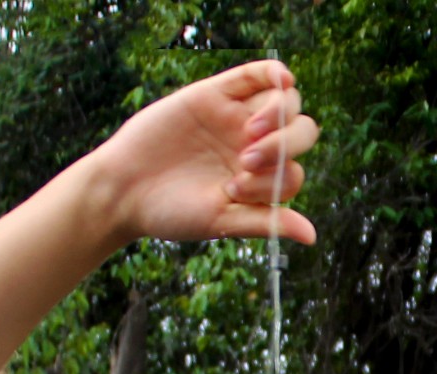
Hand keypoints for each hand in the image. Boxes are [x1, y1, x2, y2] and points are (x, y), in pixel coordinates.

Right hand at [89, 59, 320, 246]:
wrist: (124, 189)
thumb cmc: (172, 212)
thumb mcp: (223, 221)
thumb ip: (267, 221)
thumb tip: (312, 237)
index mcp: (261, 179)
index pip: (293, 172)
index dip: (278, 179)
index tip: (236, 189)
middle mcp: (255, 146)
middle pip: (299, 132)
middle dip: (283, 146)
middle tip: (246, 159)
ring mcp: (237, 117)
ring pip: (285, 101)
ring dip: (279, 114)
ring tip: (249, 132)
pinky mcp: (215, 93)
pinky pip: (255, 75)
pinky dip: (273, 73)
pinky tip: (280, 80)